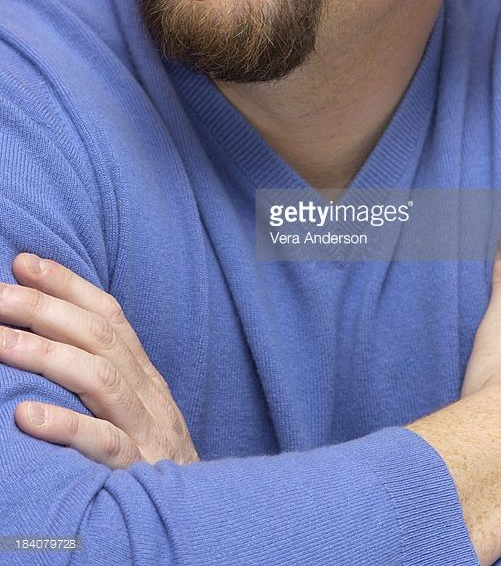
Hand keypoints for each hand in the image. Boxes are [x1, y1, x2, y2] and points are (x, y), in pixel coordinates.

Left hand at [0, 253, 198, 468]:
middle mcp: (148, 392)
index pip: (109, 315)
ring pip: (100, 379)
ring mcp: (146, 430)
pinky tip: (26, 416)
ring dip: (46, 355)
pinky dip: (67, 426)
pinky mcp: (140, 471)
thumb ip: (102, 372)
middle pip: (99, 338)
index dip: (68, 284)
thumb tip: (45, 332)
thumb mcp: (133, 407)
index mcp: (144, 373)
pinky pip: (104, 444)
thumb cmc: (151, 457)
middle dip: (45, 309)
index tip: (24, 262)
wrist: (200, 513)